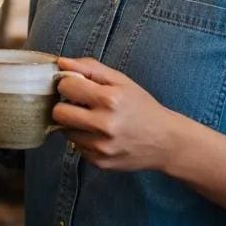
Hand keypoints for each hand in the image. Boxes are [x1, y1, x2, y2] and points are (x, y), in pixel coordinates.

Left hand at [52, 56, 180, 171]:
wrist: (166, 142)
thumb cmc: (141, 106)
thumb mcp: (120, 80)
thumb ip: (89, 68)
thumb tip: (61, 63)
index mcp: (110, 99)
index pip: (66, 87)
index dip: (68, 83)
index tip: (76, 85)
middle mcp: (104, 125)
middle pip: (59, 113)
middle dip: (65, 105)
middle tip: (79, 103)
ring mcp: (102, 147)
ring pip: (65, 131)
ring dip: (73, 123)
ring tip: (92, 119)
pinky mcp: (100, 163)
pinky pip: (77, 147)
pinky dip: (83, 139)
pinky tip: (99, 134)